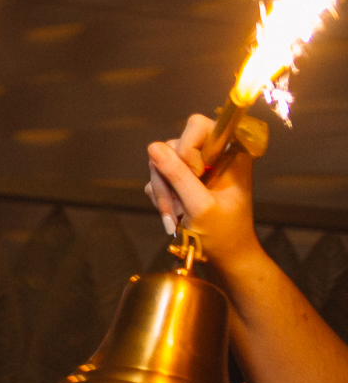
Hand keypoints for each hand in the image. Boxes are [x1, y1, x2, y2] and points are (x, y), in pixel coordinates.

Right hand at [145, 113, 261, 268]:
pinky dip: (161, 198)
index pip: (198, 126)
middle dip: (169, 177)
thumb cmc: (223, 233)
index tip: (195, 175)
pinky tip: (173, 216)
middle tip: (178, 204)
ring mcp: (196, 166)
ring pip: (161, 163)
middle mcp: (213, 154)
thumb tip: (152, 147)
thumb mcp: (199, 205)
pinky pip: (159, 177)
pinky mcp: (183, 179)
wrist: (225, 255)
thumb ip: (178, 176)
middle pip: (174, 145)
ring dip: (164, 193)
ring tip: (175, 216)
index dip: (188, 148)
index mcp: (230, 152)